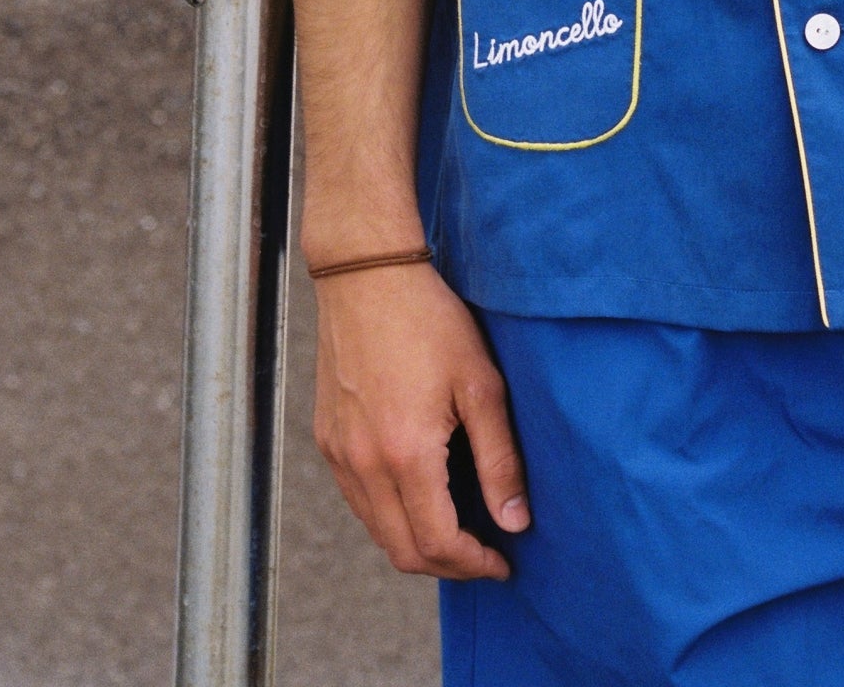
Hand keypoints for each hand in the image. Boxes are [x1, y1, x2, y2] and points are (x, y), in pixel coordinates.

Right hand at [311, 261, 529, 580]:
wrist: (368, 277)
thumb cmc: (430, 322)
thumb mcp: (481, 385)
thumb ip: (499, 459)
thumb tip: (515, 522)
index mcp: (405, 454)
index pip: (437, 544)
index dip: (474, 565)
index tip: (503, 562)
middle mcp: (363, 464)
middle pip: (402, 551)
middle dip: (447, 566)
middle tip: (484, 556)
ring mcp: (339, 454)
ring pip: (377, 531)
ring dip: (417, 543)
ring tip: (458, 529)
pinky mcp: (328, 439)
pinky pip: (358, 500)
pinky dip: (389, 515)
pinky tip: (420, 494)